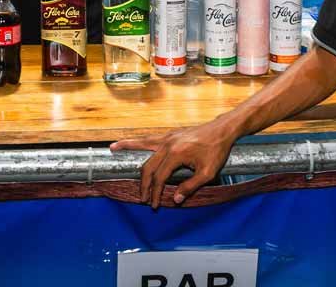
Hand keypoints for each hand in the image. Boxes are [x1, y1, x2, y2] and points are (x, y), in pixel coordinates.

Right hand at [110, 121, 237, 208]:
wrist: (222, 130)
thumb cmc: (217, 151)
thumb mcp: (207, 173)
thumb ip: (190, 186)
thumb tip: (175, 199)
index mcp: (176, 154)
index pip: (159, 178)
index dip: (154, 193)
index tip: (154, 204)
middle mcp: (168, 144)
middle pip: (148, 166)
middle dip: (143, 183)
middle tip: (142, 198)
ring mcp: (167, 137)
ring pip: (143, 145)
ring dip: (128, 148)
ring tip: (112, 148)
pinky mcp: (170, 135)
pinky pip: (149, 140)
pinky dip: (137, 141)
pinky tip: (129, 142)